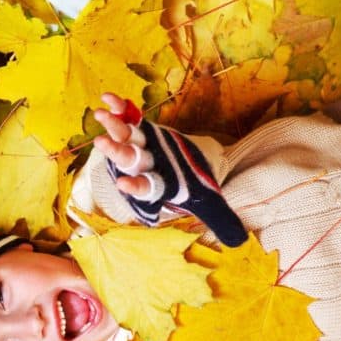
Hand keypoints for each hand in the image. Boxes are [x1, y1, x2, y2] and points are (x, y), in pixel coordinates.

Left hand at [92, 92, 247, 246]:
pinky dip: (120, 108)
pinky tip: (107, 98)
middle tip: (101, 142)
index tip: (122, 183)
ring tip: (101, 114)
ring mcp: (142, 147)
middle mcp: (147, 167)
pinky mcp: (142, 130)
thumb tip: (240, 242)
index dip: (135, 186)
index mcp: (160, 185)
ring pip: (126, 138)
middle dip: (118, 152)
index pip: (147, 188)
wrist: (185, 168)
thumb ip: (221, 220)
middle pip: (130, 160)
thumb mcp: (210, 202)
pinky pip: (128, 119)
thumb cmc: (195, 187)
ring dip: (114, 126)